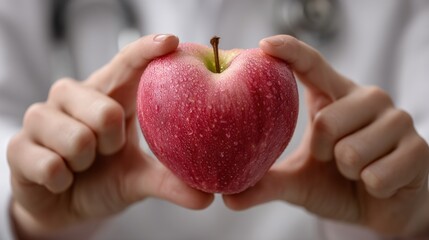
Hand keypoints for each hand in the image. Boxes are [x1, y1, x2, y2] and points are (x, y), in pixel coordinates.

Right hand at [7, 34, 212, 238]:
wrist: (65, 207)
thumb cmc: (105, 179)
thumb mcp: (137, 178)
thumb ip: (168, 182)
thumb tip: (206, 198)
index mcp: (107, 94)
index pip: (127, 63)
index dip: (147, 51)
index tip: (172, 43)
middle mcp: (73, 96)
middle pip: (105, 110)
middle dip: (112, 142)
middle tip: (107, 151)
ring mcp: (42, 117)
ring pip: (77, 139)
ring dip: (86, 163)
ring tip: (83, 165)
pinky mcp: (18, 146)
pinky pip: (49, 165)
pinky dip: (62, 181)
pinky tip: (60, 179)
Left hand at [224, 35, 428, 236]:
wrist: (380, 209)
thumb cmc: (336, 184)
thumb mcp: (298, 181)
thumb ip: (267, 184)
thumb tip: (226, 197)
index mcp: (335, 97)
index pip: (313, 65)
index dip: (290, 51)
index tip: (265, 45)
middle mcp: (368, 98)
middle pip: (326, 121)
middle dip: (324, 153)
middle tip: (335, 159)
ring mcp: (397, 120)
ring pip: (352, 151)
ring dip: (349, 173)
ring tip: (358, 171)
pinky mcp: (420, 149)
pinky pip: (377, 175)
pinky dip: (372, 189)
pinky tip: (380, 183)